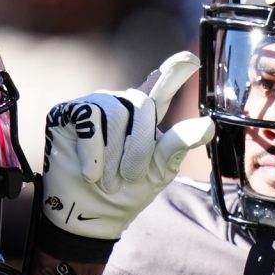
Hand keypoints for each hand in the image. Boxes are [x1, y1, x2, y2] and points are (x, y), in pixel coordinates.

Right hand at [39, 52, 213, 240]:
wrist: (90, 216)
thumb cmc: (125, 193)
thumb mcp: (158, 171)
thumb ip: (178, 144)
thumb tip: (208, 125)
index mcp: (145, 117)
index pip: (161, 87)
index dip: (174, 71)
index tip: (191, 59)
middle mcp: (120, 104)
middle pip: (141, 104)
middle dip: (139, 147)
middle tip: (128, 178)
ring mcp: (93, 105)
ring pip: (114, 111)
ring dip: (114, 155)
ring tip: (107, 180)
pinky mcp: (66, 112)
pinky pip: (88, 118)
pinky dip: (93, 152)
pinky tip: (90, 172)